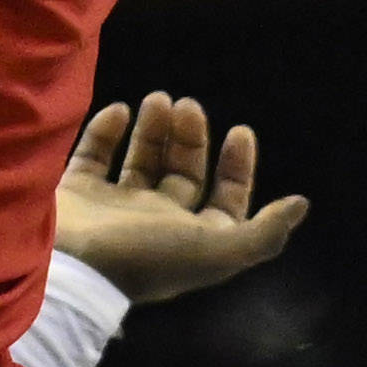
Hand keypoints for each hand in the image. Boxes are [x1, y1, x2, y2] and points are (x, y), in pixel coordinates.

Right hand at [54, 97, 307, 304]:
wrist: (65, 268)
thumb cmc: (144, 255)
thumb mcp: (214, 250)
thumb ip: (262, 233)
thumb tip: (301, 204)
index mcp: (189, 239)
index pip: (225, 201)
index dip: (238, 169)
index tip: (239, 131)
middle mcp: (154, 223)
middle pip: (181, 174)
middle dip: (190, 139)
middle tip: (187, 104)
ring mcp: (112, 209)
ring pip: (141, 162)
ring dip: (153, 130)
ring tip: (159, 98)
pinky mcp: (76, 195)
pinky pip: (94, 158)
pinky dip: (107, 132)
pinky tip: (119, 111)